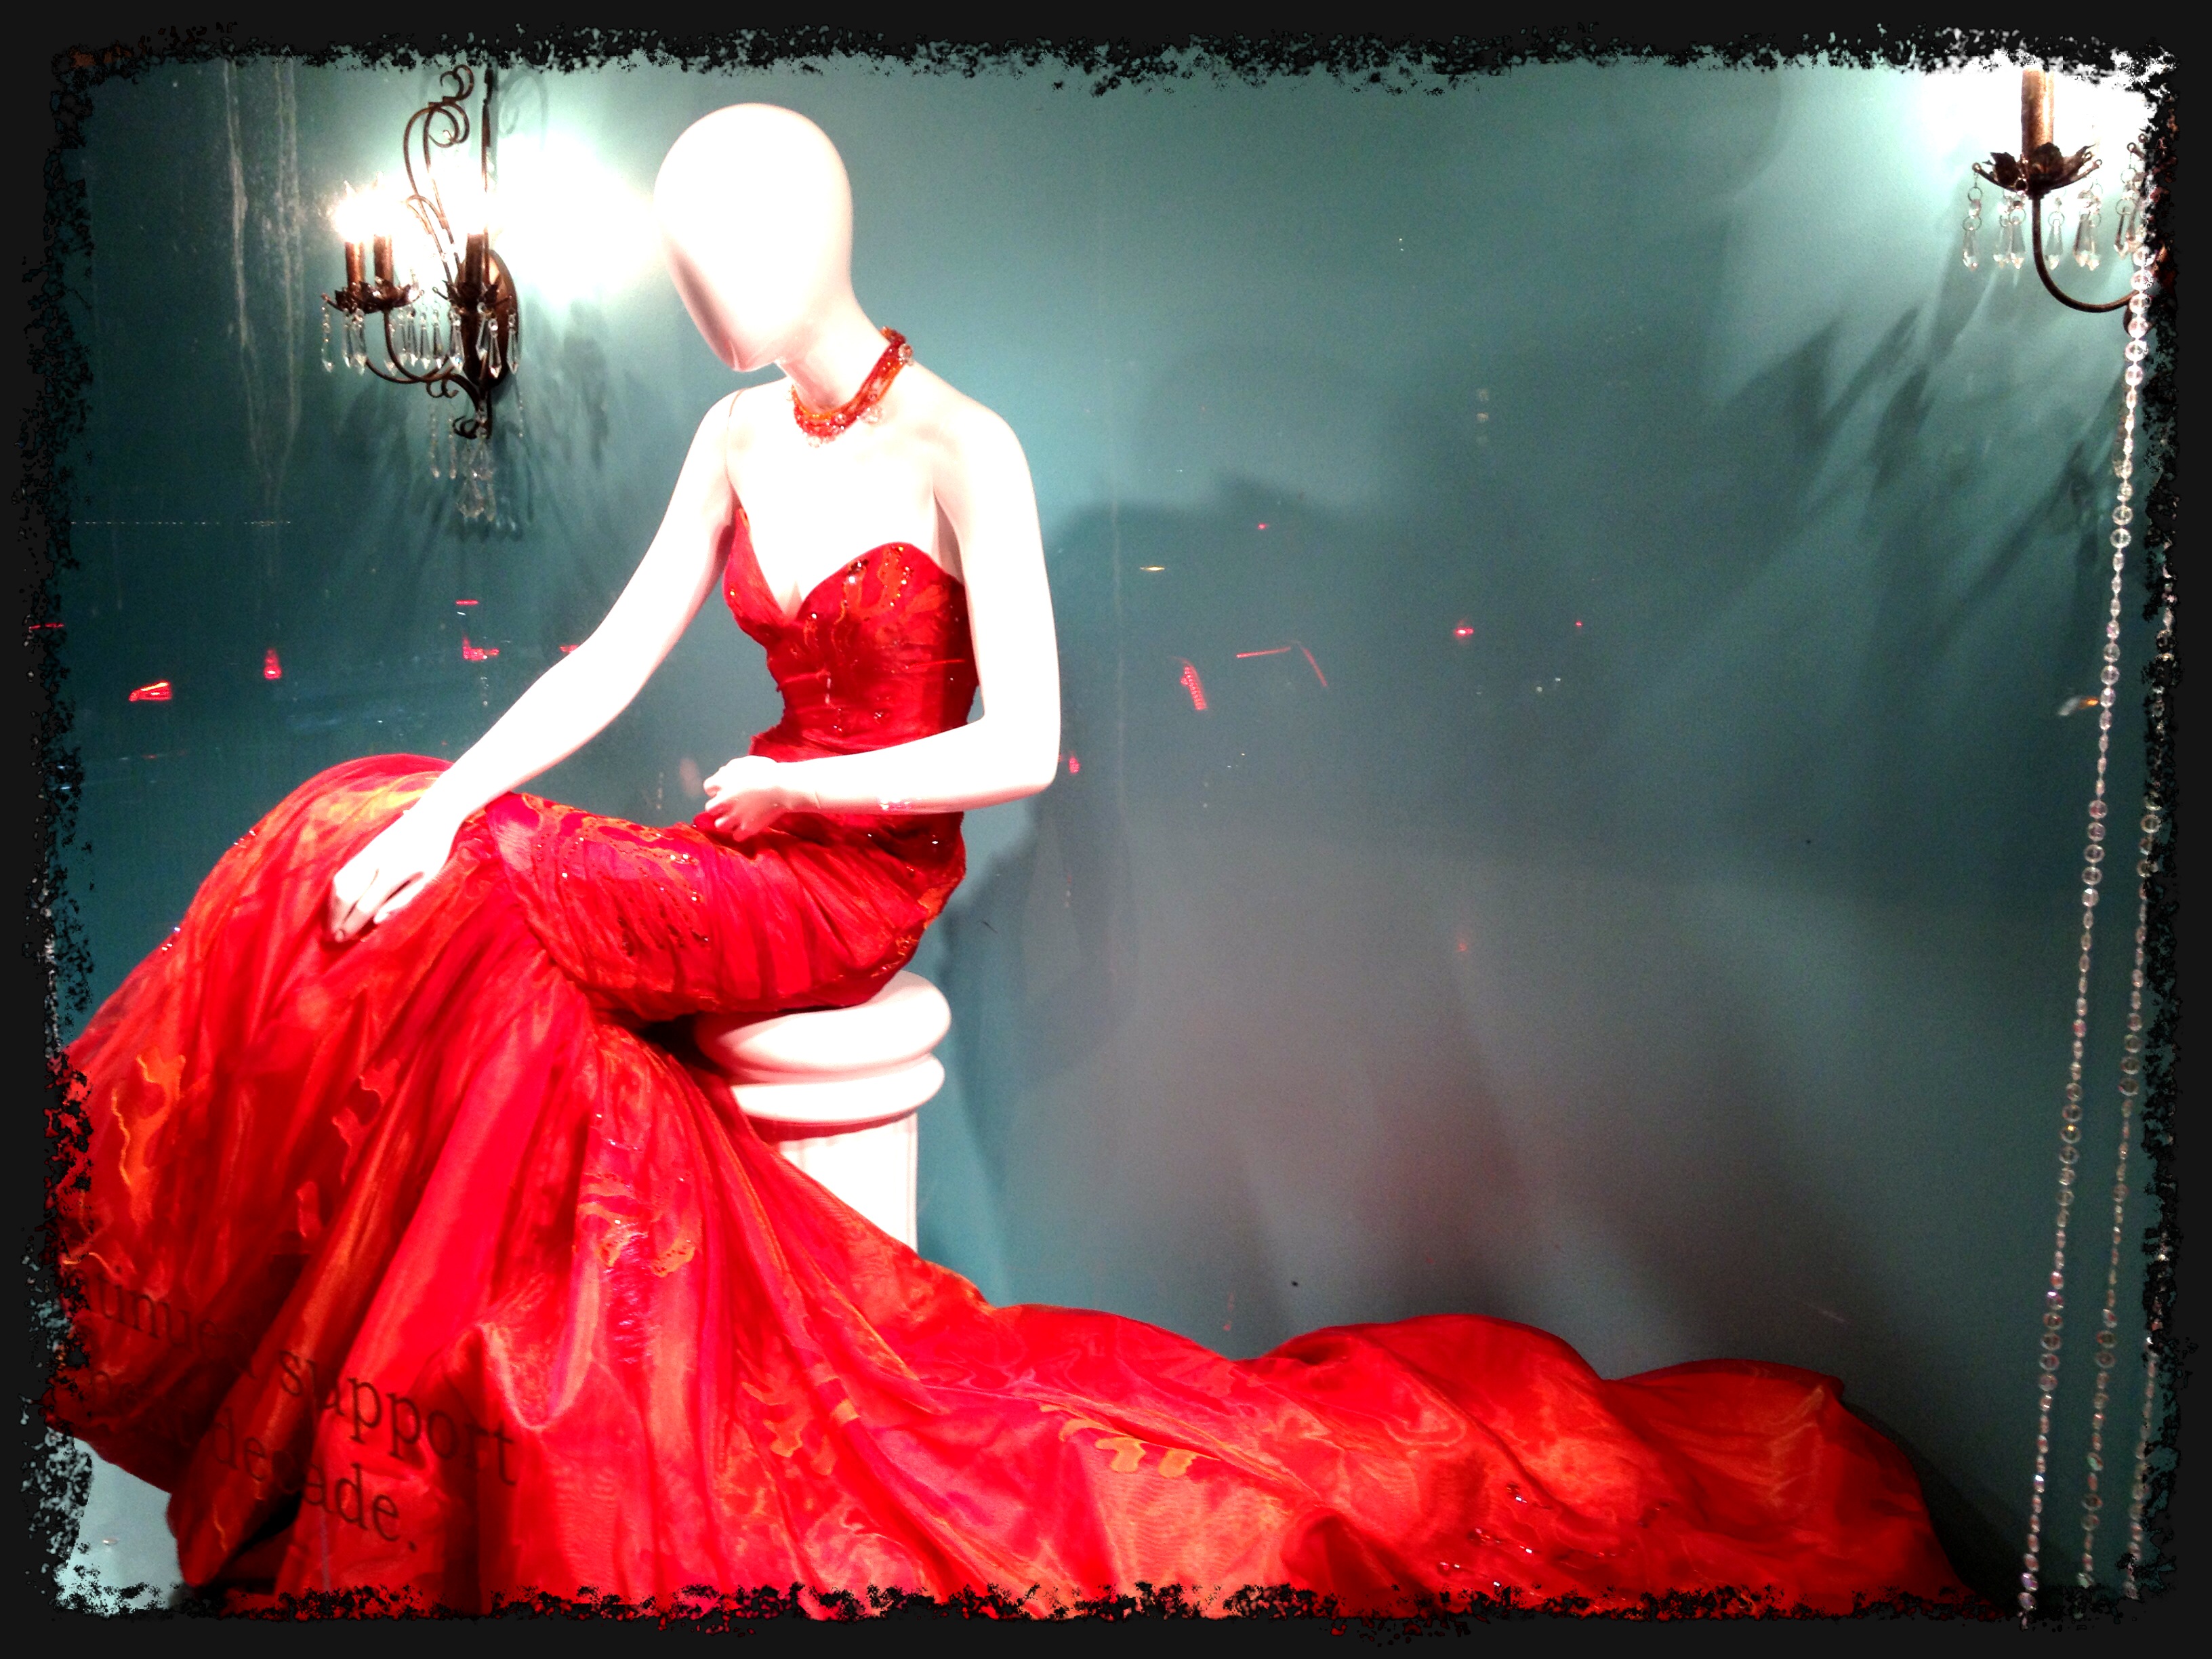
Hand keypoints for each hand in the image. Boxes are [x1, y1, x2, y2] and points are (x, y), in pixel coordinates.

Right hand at [327, 807, 461, 942]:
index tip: (343, 940)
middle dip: (336, 918)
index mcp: (392, 871)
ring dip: (331, 906)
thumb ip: (403, 901)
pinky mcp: (362, 850)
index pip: (365, 904)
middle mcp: (373, 862)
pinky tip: (335, 904)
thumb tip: (376, 921)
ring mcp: (365, 854)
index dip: (352, 923)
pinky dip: (335, 892)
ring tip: (330, 925)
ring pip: (339, 883)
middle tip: (331, 939)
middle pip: (346, 894)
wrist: (430, 816)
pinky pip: (342, 873)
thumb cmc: (434, 851)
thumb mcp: (429, 880)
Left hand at [698, 755, 791, 839]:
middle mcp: (725, 800)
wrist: (782, 787)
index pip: (708, 788)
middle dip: (718, 808)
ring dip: (726, 822)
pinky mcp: (747, 827)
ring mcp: (735, 815)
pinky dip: (740, 833)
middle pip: (710, 808)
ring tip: (735, 820)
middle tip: (728, 806)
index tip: (724, 790)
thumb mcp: (746, 762)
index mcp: (723, 783)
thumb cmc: (766, 771)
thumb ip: (731, 767)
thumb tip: (721, 773)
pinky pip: (736, 836)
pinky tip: (746, 827)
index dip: (716, 790)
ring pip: (720, 825)